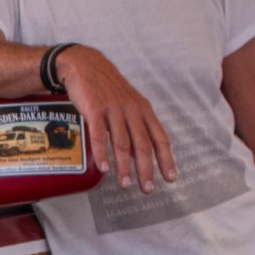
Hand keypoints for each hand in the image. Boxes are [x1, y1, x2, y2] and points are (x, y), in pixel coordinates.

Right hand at [61, 46, 175, 191]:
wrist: (84, 64)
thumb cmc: (105, 87)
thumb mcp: (126, 104)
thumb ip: (133, 127)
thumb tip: (138, 154)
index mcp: (143, 110)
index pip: (160, 138)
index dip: (166, 159)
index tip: (170, 178)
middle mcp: (132, 110)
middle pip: (143, 145)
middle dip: (146, 169)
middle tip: (147, 189)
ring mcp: (113, 109)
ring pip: (122, 143)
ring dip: (125, 167)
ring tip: (125, 184)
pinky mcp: (94, 109)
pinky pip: (99, 135)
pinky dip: (102, 153)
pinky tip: (104, 168)